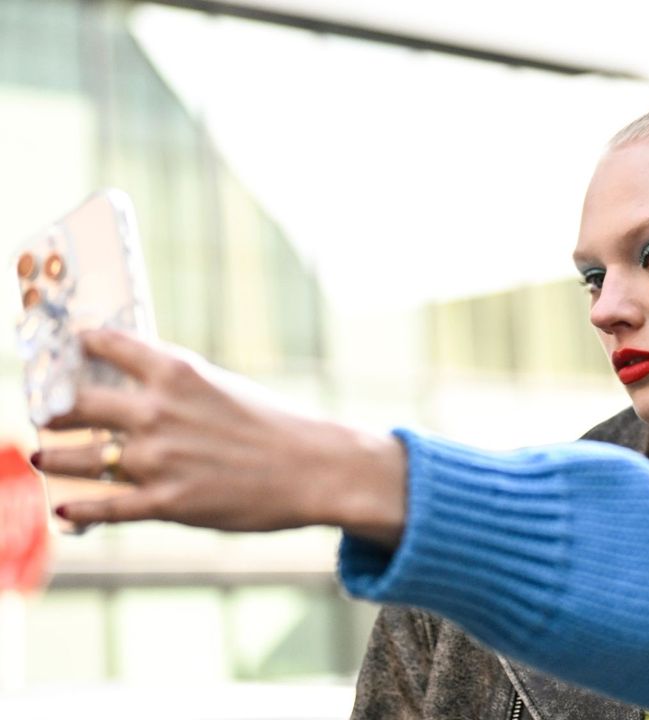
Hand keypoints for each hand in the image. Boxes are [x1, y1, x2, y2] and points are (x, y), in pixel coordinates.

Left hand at [37, 329, 407, 546]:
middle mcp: (157, 410)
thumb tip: (130, 389)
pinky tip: (64, 508)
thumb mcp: (221, 387)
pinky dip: (77, 510)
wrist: (316, 468)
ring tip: (43, 456)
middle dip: (51, 411)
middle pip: (72, 404)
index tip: (59, 352)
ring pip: (75, 458)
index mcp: (176, 371)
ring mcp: (158, 459)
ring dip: (52, 458)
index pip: (104, 345)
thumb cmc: (273, 425)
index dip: (75, 347)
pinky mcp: (166, 502)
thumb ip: (174, 386)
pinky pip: (103, 508)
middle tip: (45, 414)